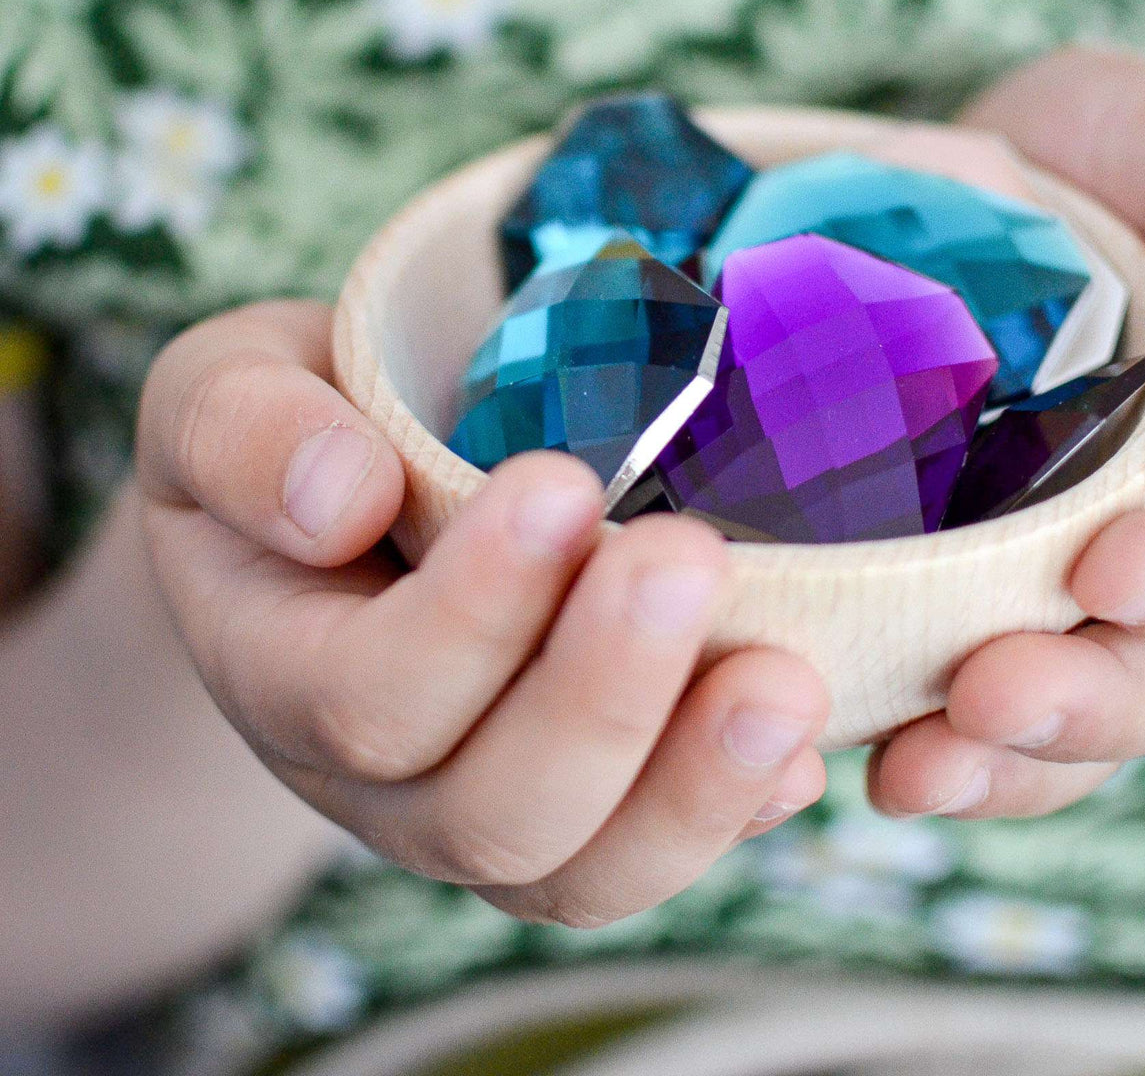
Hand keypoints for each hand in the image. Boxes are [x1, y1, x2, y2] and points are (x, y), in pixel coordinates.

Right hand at [135, 301, 827, 926]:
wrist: (348, 502)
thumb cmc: (301, 431)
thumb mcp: (228, 393)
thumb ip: (244, 433)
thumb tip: (341, 502)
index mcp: (282, 673)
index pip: (366, 695)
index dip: (471, 613)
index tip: (560, 484)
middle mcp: (381, 779)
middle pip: (489, 811)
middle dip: (600, 697)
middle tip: (687, 561)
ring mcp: (485, 803)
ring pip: (582, 869)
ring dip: (692, 786)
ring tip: (782, 684)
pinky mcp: (582, 801)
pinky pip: (647, 849)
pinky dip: (731, 808)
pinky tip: (798, 750)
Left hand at [868, 47, 1144, 818]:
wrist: (1023, 185)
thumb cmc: (1125, 169)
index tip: (1109, 572)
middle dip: (1081, 704)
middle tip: (985, 701)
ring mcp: (1048, 574)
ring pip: (1058, 712)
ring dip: (993, 761)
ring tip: (909, 774)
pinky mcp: (950, 578)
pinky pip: (952, 683)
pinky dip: (914, 728)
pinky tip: (851, 744)